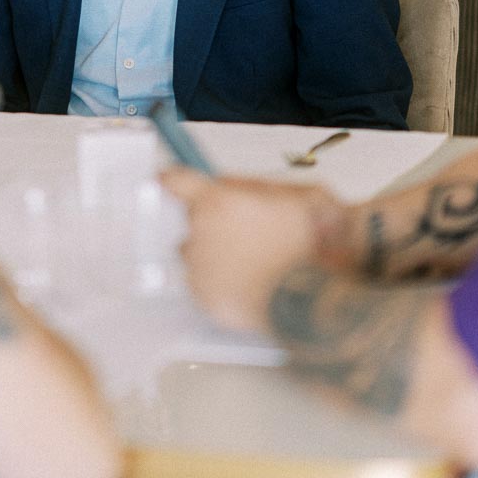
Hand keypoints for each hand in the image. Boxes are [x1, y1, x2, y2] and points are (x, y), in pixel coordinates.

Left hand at [162, 169, 343, 329]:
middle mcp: (200, 232)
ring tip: (246, 260)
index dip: (175, 180)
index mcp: (217, 201)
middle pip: (192, 220)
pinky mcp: (202, 296)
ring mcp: (198, 266)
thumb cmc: (303, 249)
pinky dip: (217, 281)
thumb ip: (261, 186)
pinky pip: (202, 282)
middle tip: (241, 232)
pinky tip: (243, 280)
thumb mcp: (295, 196)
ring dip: (212, 252)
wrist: (308, 297)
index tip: (170, 181)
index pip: (176, 181)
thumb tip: (242, 186)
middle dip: (211, 222)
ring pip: (196, 252)